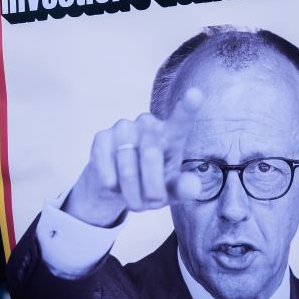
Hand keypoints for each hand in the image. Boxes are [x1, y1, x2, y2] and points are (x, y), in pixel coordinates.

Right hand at [63, 88, 203, 227]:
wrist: (116, 185)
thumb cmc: (151, 183)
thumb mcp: (170, 190)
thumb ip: (184, 188)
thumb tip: (193, 188)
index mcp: (170, 135)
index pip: (181, 121)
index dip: (188, 108)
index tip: (196, 94)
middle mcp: (148, 125)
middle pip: (151, 156)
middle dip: (151, 189)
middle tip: (152, 204)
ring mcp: (124, 128)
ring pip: (127, 167)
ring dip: (132, 193)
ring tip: (135, 200)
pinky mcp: (102, 137)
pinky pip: (107, 168)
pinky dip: (112, 185)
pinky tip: (114, 184)